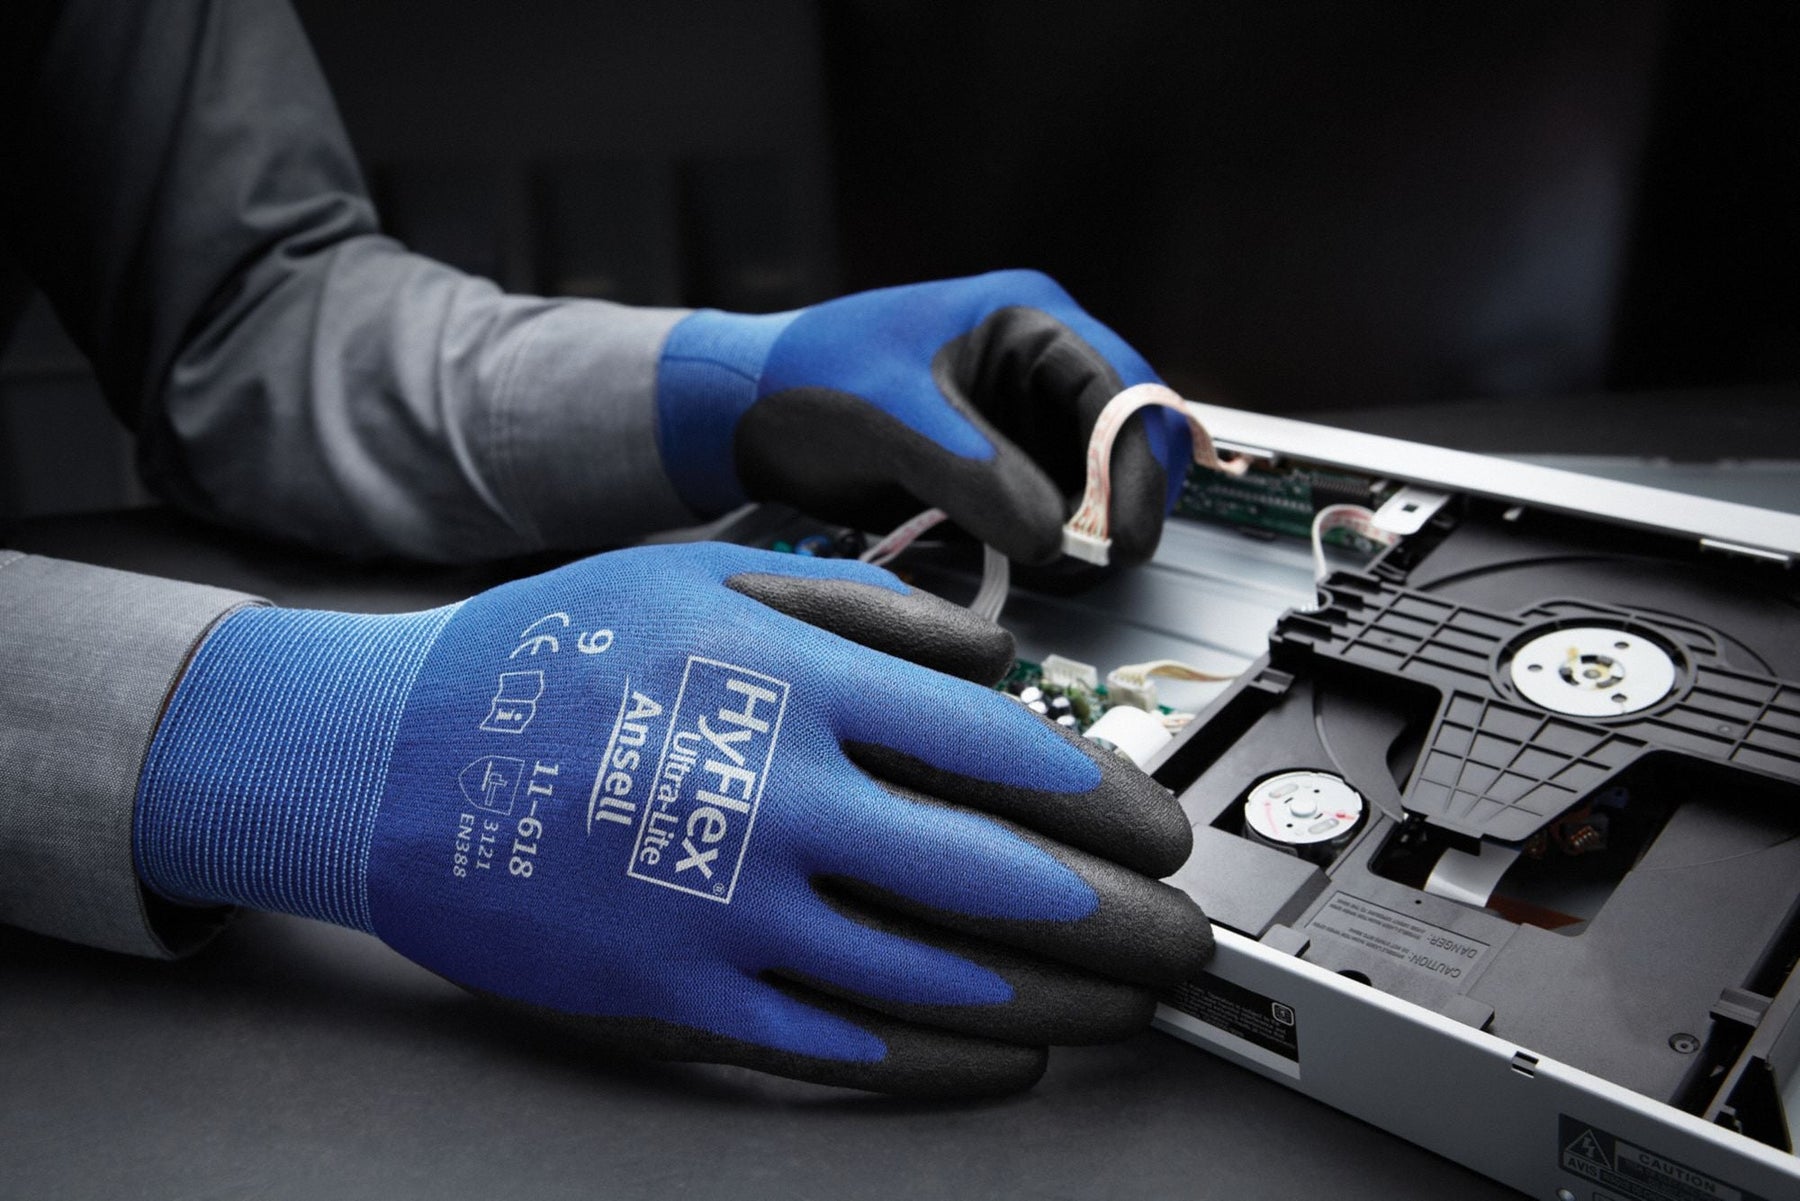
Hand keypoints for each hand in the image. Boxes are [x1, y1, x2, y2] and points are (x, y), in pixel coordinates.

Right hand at [136, 544, 1209, 1094]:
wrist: (389, 761)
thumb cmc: (551, 655)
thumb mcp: (706, 576)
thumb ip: (866, 611)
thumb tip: (1001, 663)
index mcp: (792, 686)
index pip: (1003, 752)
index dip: (1110, 799)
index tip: (1163, 826)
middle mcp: (776, 803)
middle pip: (1000, 877)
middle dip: (1122, 917)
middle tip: (1184, 937)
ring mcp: (730, 915)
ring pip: (944, 977)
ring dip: (1065, 999)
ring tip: (1132, 1005)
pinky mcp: (685, 1000)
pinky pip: (848, 1046)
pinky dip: (950, 1059)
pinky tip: (1013, 1054)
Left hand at [655, 270, 1192, 565]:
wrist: (742, 415)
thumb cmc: (806, 381)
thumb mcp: (894, 421)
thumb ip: (977, 475)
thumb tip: (1052, 539)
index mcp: (1025, 319)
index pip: (1122, 387)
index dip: (1138, 464)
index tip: (1128, 536)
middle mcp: (1034, 365)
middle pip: (1124, 435)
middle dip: (1119, 498)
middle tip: (1102, 560)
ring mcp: (1017, 417)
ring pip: (1095, 478)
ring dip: (1089, 525)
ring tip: (1059, 567)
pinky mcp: (995, 465)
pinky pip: (1051, 505)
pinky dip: (1051, 538)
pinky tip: (1029, 561)